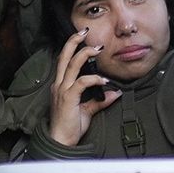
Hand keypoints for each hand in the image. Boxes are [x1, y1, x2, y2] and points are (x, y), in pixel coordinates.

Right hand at [49, 28, 120, 146]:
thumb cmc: (70, 127)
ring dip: (85, 54)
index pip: (64, 61)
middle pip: (64, 56)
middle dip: (74, 41)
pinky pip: (81, 83)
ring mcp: (62, 91)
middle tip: (84, 31)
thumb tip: (114, 93)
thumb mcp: (87, 111)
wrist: (60, 141)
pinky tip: (103, 80)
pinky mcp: (68, 98)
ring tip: (97, 48)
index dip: (72, 47)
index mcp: (61, 86)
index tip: (83, 37)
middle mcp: (59, 85)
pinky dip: (93, 78)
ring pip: (71, 65)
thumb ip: (99, 101)